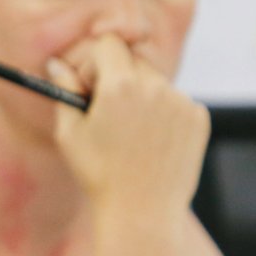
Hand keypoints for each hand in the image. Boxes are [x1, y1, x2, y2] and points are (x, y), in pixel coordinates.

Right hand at [48, 35, 208, 224]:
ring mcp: (182, 102)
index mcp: (120, 86)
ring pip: (156, 83)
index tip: (89, 84)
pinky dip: (164, 114)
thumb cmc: (98, 174)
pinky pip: (177, 102)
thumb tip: (56, 63)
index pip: (109, 43)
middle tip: (108, 112)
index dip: (94, 61)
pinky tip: (152, 144)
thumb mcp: (71, 133)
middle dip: (118, 77)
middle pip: (134, 60)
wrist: (142, 212)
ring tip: (132, 136)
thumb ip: (64, 91)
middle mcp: (155, 87)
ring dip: (142, 97)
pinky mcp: (199, 118)